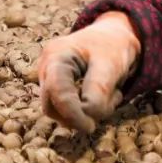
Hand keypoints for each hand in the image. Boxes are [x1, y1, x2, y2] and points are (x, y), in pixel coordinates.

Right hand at [38, 12, 140, 133]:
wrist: (114, 36)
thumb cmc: (113, 46)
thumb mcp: (112, 66)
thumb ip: (99, 90)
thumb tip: (87, 116)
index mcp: (57, 55)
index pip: (57, 91)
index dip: (72, 114)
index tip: (91, 127)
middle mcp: (46, 67)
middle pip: (53, 105)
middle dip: (79, 114)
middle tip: (109, 106)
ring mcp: (48, 77)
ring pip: (60, 111)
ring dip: (86, 112)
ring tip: (110, 94)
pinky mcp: (57, 87)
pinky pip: (67, 108)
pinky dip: (86, 108)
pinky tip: (102, 95)